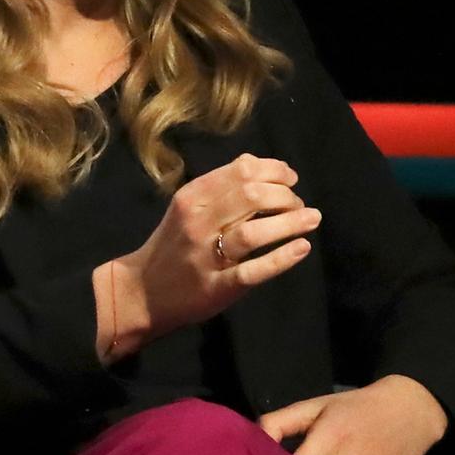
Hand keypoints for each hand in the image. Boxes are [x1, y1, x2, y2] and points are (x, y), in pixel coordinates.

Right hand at [96, 153, 316, 361]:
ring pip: (253, 232)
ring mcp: (206, 256)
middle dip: (285, 196)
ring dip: (290, 222)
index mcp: (192, 197)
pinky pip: (252, 271)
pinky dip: (280, 258)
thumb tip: (256, 162)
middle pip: (251, 197)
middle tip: (300, 205)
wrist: (141, 292)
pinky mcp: (216, 287)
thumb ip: (219, 185)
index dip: (275, 171)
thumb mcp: (187, 207)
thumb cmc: (173, 245)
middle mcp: (198, 223)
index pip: (242, 171)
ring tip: (312, 219)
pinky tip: (302, 248)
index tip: (291, 179)